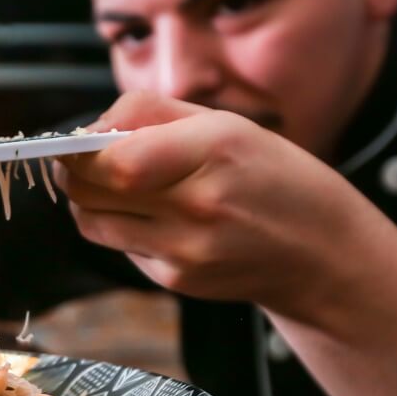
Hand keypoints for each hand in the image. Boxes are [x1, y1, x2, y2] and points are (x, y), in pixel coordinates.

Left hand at [56, 91, 393, 325]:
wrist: (322, 254)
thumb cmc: (273, 178)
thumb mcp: (227, 124)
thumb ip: (150, 115)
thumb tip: (85, 128)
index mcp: (215, 150)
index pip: (116, 160)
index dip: (80, 151)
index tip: (76, 141)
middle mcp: (199, 204)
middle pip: (91, 191)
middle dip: (74, 171)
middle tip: (83, 159)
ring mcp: (186, 250)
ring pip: (93, 223)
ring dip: (88, 201)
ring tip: (116, 185)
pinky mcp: (178, 281)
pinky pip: (120, 248)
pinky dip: (122, 228)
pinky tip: (157, 218)